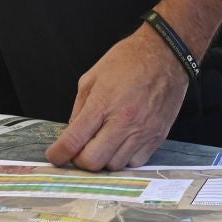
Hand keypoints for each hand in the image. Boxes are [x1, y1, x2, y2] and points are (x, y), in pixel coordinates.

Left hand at [46, 27, 188, 170]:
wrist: (167, 54)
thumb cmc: (129, 60)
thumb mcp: (93, 77)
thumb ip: (80, 108)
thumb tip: (72, 134)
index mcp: (103, 104)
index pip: (73, 141)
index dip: (58, 154)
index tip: (55, 155)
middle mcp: (123, 121)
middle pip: (92, 162)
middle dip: (80, 160)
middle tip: (79, 150)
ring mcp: (142, 132)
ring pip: (114, 166)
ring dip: (104, 160)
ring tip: (103, 144)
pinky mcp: (157, 137)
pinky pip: (135, 163)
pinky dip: (124, 159)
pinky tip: (121, 144)